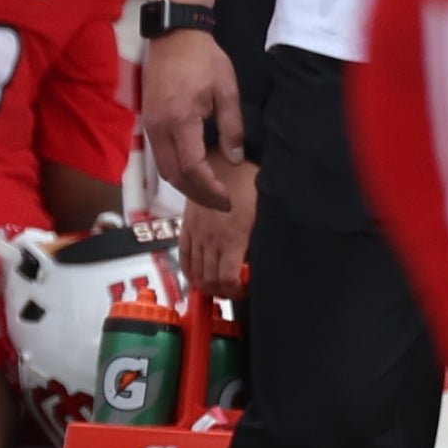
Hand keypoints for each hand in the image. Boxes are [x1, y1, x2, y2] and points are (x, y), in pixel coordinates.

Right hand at [141, 24, 246, 210]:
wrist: (174, 37)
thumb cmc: (204, 59)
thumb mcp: (227, 90)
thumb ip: (232, 126)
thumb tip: (235, 158)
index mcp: (181, 119)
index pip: (192, 167)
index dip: (210, 188)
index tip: (227, 198)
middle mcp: (160, 127)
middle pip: (175, 176)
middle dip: (198, 195)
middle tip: (220, 203)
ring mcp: (150, 126)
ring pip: (164, 170)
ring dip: (186, 186)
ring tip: (209, 193)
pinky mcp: (148, 123)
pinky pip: (160, 157)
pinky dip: (176, 172)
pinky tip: (193, 174)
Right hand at [179, 164, 254, 298]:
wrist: (219, 155)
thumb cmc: (247, 176)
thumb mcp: (265, 208)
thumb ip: (261, 237)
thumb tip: (261, 261)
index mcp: (232, 236)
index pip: (227, 280)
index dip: (236, 292)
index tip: (247, 289)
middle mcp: (210, 238)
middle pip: (209, 281)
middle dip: (223, 292)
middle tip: (237, 289)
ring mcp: (196, 232)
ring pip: (195, 272)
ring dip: (207, 284)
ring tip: (221, 284)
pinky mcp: (187, 225)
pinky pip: (183, 255)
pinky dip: (190, 270)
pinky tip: (199, 275)